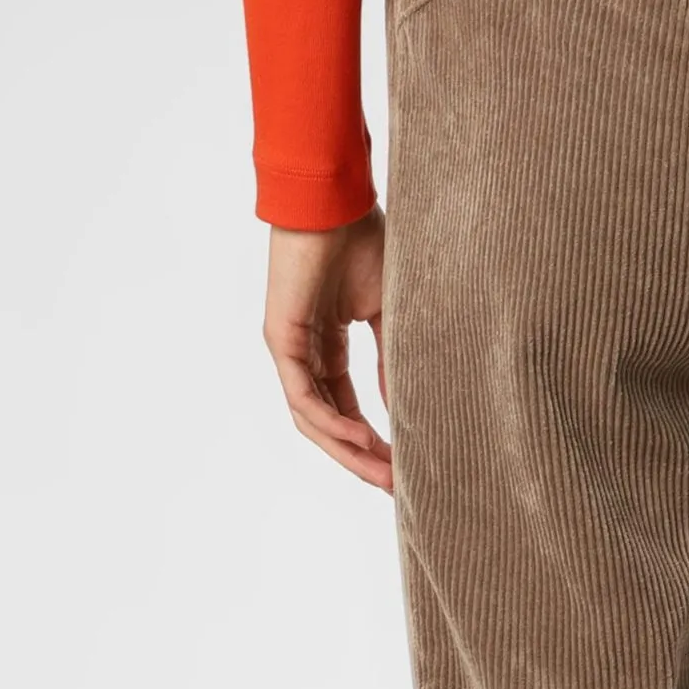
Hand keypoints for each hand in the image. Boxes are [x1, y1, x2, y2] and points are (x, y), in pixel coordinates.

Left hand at [262, 207, 392, 491]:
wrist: (335, 200)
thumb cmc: (363, 241)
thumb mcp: (389, 313)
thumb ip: (392, 360)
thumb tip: (404, 407)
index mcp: (329, 345)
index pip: (349, 408)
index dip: (375, 441)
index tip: (406, 468)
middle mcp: (306, 353)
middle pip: (331, 424)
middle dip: (363, 459)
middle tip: (397, 488)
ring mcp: (291, 349)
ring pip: (315, 420)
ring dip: (349, 452)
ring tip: (384, 475)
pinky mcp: (282, 340)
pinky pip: (306, 398)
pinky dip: (334, 423)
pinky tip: (366, 440)